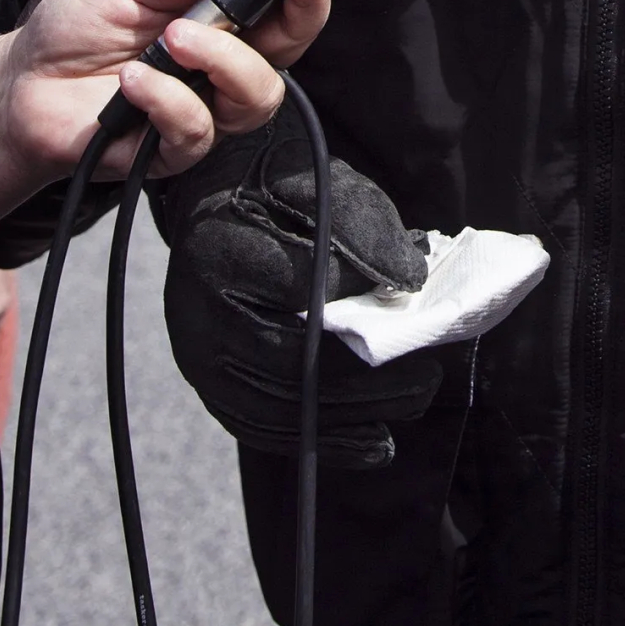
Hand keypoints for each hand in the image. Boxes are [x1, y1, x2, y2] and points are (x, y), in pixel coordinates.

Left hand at [0, 0, 376, 181]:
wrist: (17, 86)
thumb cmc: (72, 29)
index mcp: (221, 15)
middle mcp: (224, 61)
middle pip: (295, 42)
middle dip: (305, 3)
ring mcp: (205, 106)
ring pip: (258, 93)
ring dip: (225, 58)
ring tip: (173, 37)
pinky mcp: (173, 150)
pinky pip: (197, 130)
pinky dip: (168, 101)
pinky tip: (133, 82)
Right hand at [157, 122, 443, 466]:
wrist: (214, 197)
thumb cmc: (277, 190)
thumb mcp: (323, 185)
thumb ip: (365, 228)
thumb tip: (409, 282)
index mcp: (227, 253)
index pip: (305, 291)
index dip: (365, 313)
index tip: (418, 319)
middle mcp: (200, 313)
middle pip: (289, 368)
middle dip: (367, 384)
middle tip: (425, 382)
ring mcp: (199, 356)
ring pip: (276, 410)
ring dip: (348, 422)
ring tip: (405, 414)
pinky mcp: (210, 384)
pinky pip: (264, 425)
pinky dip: (320, 438)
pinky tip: (369, 440)